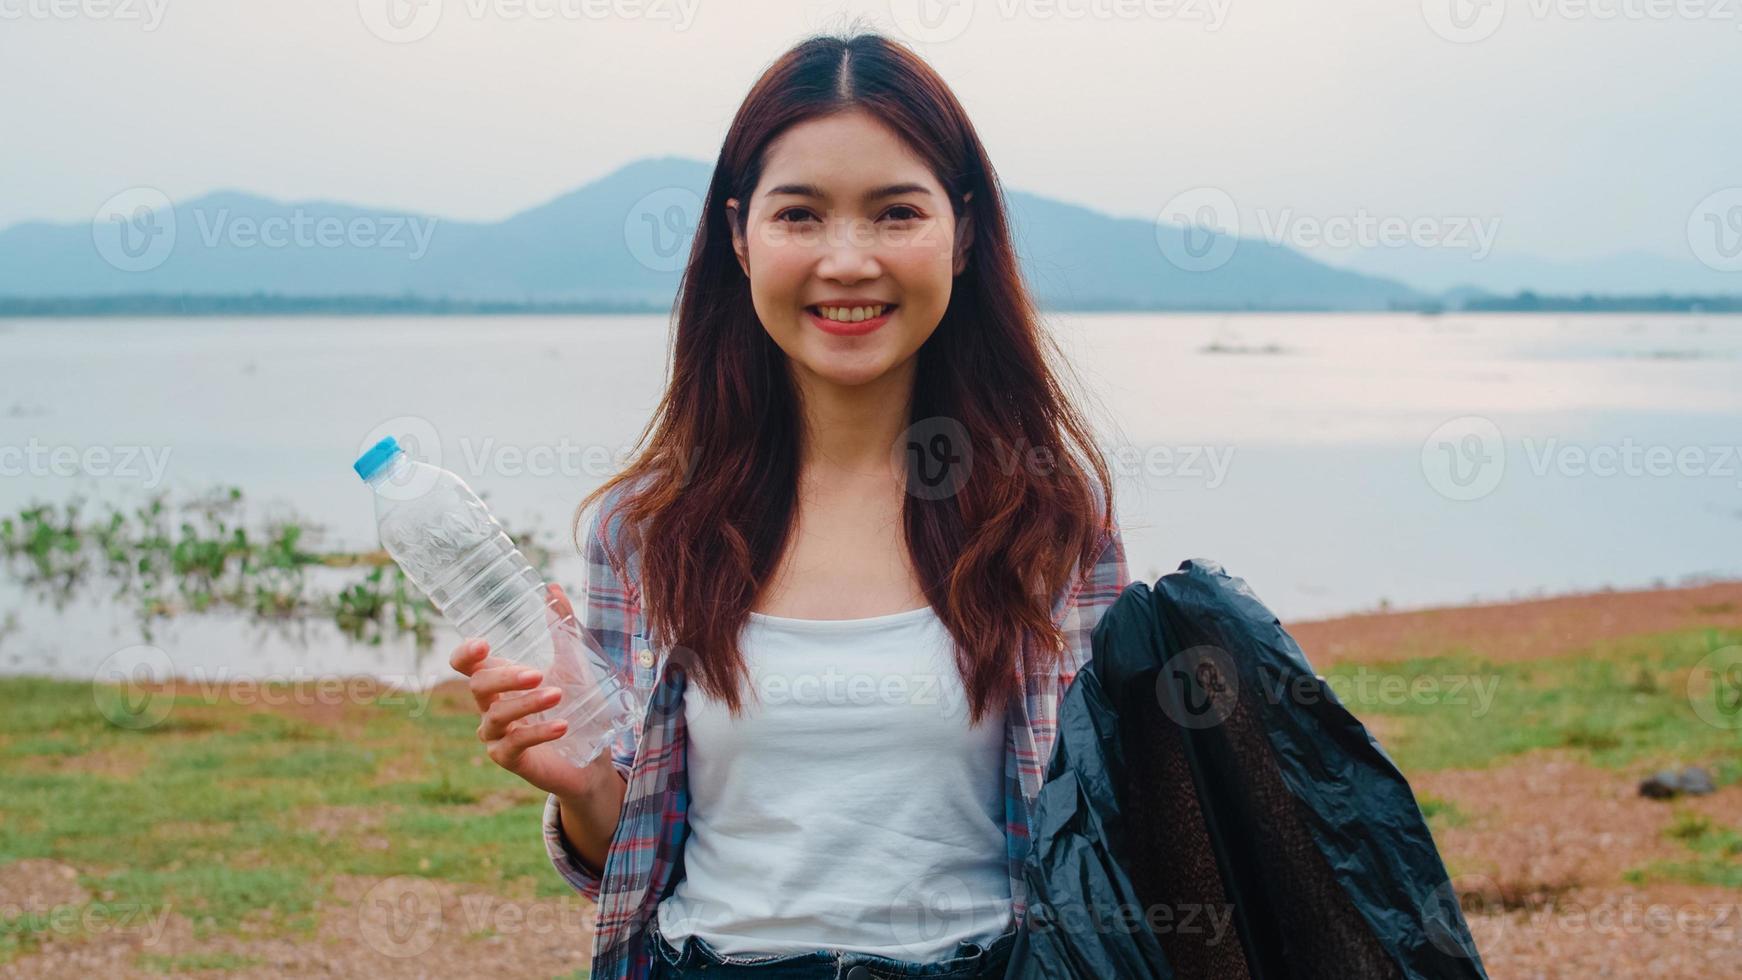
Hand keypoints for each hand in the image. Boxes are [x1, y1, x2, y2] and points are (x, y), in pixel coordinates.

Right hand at [449, 584, 616, 801]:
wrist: (591, 757)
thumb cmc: (574, 704)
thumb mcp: (572, 662)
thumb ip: (562, 626)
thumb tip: (553, 587)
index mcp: (497, 679)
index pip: (465, 664)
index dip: (465, 654)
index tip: (483, 644)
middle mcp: (489, 705)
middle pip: (478, 687)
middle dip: (504, 677)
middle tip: (537, 673)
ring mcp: (495, 734)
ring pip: (496, 716)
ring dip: (527, 703)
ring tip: (558, 694)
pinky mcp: (509, 759)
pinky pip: (515, 745)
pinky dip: (539, 732)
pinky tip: (563, 725)